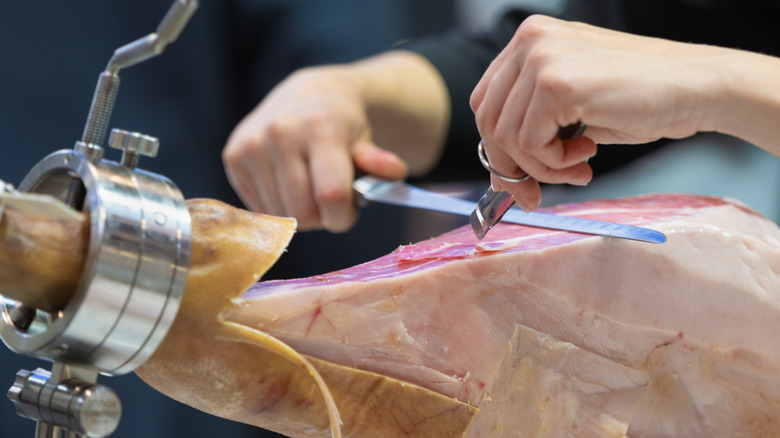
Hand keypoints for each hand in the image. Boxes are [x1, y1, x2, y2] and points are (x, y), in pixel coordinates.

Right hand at [222, 66, 407, 231]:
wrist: (308, 94)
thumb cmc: (343, 125)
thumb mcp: (367, 141)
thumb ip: (379, 162)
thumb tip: (395, 171)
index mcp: (319, 126)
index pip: (331, 196)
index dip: (343, 217)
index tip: (349, 211)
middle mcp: (280, 131)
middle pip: (303, 213)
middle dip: (322, 217)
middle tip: (328, 198)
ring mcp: (252, 143)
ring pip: (279, 216)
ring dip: (298, 213)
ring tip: (307, 186)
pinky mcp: (233, 155)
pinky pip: (259, 208)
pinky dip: (277, 205)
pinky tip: (286, 182)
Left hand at [470, 15, 720, 209]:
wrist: (696, 88)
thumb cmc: (640, 98)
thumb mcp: (571, 107)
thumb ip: (531, 125)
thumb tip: (499, 176)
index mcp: (529, 38)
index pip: (485, 101)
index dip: (496, 147)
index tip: (516, 182)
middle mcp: (529, 39)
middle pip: (488, 121)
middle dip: (511, 167)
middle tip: (535, 195)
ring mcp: (540, 57)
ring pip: (507, 137)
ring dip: (542, 167)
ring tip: (579, 166)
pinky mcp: (554, 83)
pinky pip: (530, 144)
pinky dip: (555, 163)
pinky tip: (588, 152)